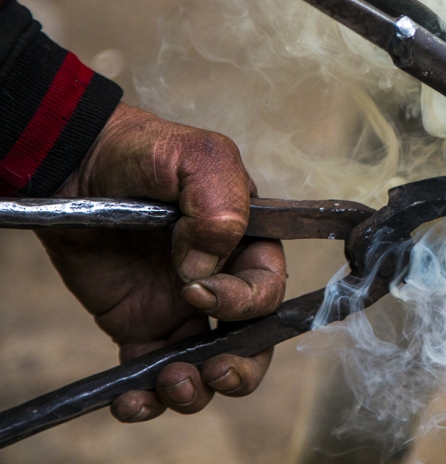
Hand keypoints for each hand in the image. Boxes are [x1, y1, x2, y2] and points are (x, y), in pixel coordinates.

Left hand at [38, 104, 285, 421]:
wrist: (75, 162)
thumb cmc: (143, 150)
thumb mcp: (197, 154)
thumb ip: (220, 201)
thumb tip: (206, 266)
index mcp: (248, 242)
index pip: (267, 289)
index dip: (241, 302)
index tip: (194, 289)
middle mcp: (222, 280)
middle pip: (252, 341)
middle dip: (240, 366)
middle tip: (212, 370)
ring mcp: (181, 306)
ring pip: (208, 366)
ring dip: (197, 389)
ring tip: (171, 384)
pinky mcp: (139, 325)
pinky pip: (152, 371)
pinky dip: (146, 397)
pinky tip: (131, 397)